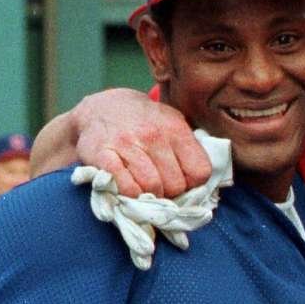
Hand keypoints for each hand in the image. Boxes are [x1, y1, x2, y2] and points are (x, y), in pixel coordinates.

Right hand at [71, 88, 211, 197]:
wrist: (102, 108)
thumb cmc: (145, 122)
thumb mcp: (173, 124)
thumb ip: (190, 149)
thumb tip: (202, 184)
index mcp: (175, 128)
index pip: (200, 172)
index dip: (193, 184)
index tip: (182, 181)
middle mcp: (153, 135)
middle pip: (175, 185)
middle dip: (169, 192)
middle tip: (160, 186)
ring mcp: (127, 144)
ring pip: (152, 188)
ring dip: (149, 195)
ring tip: (144, 187)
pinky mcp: (103, 155)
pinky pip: (126, 188)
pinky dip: (130, 194)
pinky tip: (128, 185)